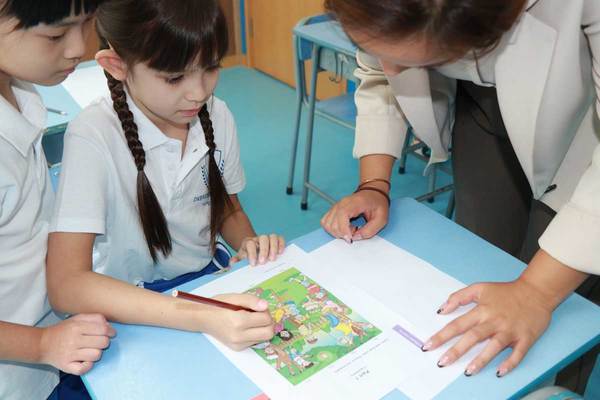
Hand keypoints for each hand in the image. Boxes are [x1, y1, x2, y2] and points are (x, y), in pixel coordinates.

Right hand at [39, 314, 115, 374]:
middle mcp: (74, 340)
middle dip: (105, 342)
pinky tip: (86, 361)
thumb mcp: (77, 319)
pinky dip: (88, 366)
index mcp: (77, 326)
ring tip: (91, 350)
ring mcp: (70, 354)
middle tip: (99, 342)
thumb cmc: (63, 330)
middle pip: (102, 342)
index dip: (111, 331)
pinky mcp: (66, 366)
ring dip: (97, 353)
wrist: (41, 344)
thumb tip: (109, 325)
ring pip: (96, 355)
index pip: (103, 329)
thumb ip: (94, 318)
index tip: (111, 333)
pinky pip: (84, 369)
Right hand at [204, 294, 274, 350]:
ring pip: (264, 339)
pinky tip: (246, 327)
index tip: (258, 307)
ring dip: (262, 329)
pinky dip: (255, 334)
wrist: (203, 319)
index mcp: (238, 321)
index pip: (266, 319)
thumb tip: (266, 306)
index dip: (265, 311)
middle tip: (259, 314)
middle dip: (268, 322)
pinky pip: (255, 342)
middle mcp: (239, 336)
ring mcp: (238, 344)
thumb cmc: (218, 306)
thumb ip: (251, 301)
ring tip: (252, 320)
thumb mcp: (234, 297)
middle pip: (268, 333)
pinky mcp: (238, 348)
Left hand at [230, 234, 284, 265]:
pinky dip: (281, 244)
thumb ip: (236, 261)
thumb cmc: (247, 256)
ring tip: (273, 259)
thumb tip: (232, 263)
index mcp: (248, 242)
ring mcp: (268, 239)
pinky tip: (280, 253)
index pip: (250, 244)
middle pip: (263, 238)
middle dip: (264, 250)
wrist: (253, 250)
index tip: (253, 264)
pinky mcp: (276, 240)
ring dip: (273, 247)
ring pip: (272, 237)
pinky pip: (280, 238)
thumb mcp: (240, 258)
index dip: (252, 253)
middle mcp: (259, 239)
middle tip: (263, 262)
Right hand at [321, 190, 388, 241]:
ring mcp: (336, 206)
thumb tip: (356, 237)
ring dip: (337, 232)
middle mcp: (342, 203)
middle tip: (355, 231)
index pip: (342, 215)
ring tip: (350, 229)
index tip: (350, 239)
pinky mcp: (333, 210)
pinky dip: (332, 229)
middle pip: (332, 222)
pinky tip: (343, 228)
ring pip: (327, 224)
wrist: (373, 193)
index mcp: (354, 203)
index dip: (343, 229)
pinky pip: (325, 222)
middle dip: (342, 234)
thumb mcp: (381, 219)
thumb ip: (370, 230)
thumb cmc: (378, 204)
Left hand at [423, 280, 552, 376]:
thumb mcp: (480, 288)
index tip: (428, 345)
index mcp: (482, 310)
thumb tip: (442, 309)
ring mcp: (510, 330)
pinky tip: (500, 372)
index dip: (442, 335)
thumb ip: (459, 297)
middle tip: (442, 362)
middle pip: (472, 337)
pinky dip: (510, 363)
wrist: (536, 291)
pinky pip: (518, 353)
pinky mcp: (525, 338)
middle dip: (456, 350)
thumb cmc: (506, 291)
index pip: (457, 324)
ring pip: (494, 346)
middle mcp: (494, 321)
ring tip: (468, 371)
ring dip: (481, 360)